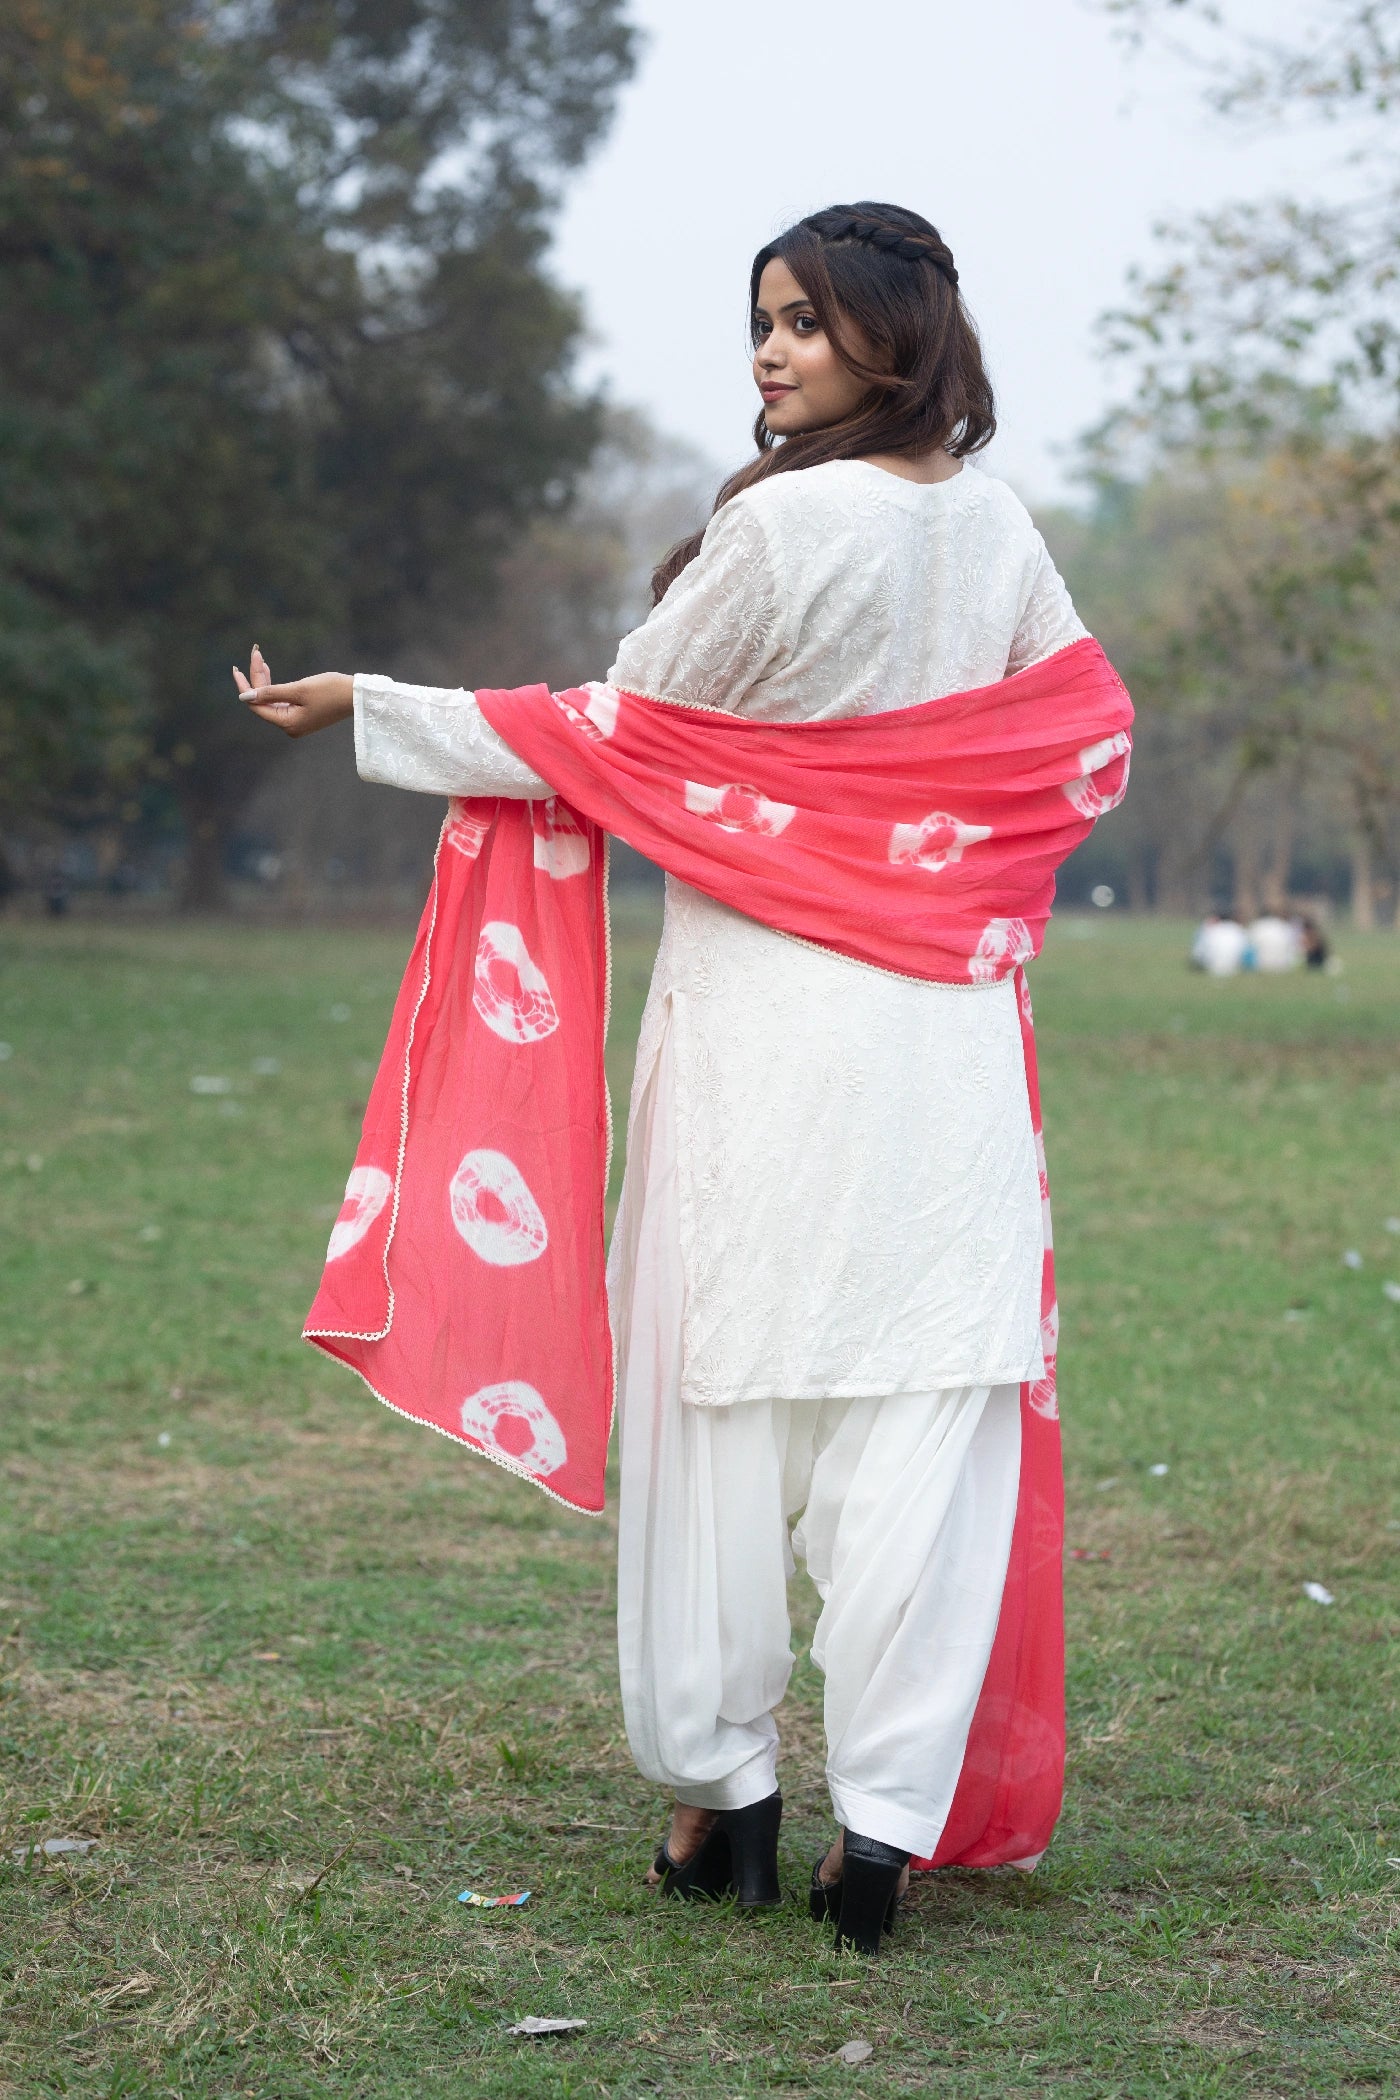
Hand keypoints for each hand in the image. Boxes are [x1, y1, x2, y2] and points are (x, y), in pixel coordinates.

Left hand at [233, 645, 353, 736]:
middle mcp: (290, 727)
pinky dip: (275, 687)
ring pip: (271, 700)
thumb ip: (270, 692)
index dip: (245, 686)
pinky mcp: (302, 715)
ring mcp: (296, 722)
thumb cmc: (330, 690)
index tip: (237, 668)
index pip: (256, 705)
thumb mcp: (298, 689)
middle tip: (256, 653)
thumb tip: (244, 697)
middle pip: (263, 702)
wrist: (357, 696)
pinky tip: (269, 672)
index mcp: (288, 724)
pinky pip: (281, 701)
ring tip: (260, 658)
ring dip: (265, 680)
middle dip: (257, 678)